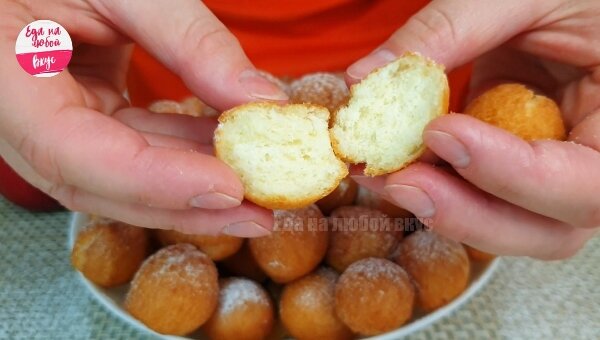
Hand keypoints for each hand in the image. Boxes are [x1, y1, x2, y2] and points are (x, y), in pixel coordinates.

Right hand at [0, 0, 288, 235]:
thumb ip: (189, 40)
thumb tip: (261, 100)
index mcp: (1, 75)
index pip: (68, 151)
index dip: (151, 180)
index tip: (227, 188)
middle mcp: (15, 113)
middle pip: (98, 184)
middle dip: (184, 205)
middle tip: (257, 215)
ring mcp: (45, 120)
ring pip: (120, 176)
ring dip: (191, 186)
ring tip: (256, 191)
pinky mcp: (78, 116)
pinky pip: (130, 148)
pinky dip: (181, 154)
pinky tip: (229, 154)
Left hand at [347, 0, 599, 258]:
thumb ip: (450, 30)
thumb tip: (365, 78)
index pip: (588, 181)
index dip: (514, 173)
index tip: (443, 134)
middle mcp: (596, 159)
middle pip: (550, 229)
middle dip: (470, 214)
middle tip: (403, 184)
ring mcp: (553, 170)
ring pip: (510, 223)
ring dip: (444, 208)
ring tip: (385, 176)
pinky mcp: (514, 163)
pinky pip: (478, 195)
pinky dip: (437, 185)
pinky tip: (394, 165)